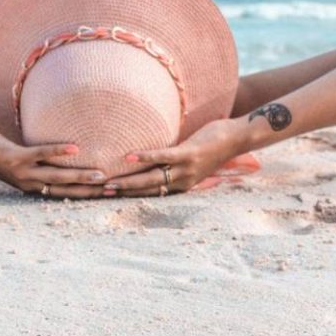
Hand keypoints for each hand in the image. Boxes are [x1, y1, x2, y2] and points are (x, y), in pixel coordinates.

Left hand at [0, 129, 111, 198]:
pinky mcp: (17, 158)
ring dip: (79, 177)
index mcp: (34, 188)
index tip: (110, 193)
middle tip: (113, 189)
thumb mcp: (24, 164)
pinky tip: (74, 149)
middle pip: (65, 190)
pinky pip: (41, 154)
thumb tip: (67, 157)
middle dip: (89, 190)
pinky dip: (58, 151)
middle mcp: (31, 185)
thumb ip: (42, 164)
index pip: (65, 195)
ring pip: (56, 177)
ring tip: (100, 175)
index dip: (87, 195)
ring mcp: (24, 172)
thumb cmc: (1, 154)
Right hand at [104, 118, 248, 196]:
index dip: (128, 196)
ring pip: (152, 178)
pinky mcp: (189, 153)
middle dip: (122, 192)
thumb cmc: (211, 145)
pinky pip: (164, 156)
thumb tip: (150, 158)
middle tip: (98, 194)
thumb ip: (170, 162)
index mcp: (180, 185)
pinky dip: (146, 157)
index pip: (149, 194)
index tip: (105, 197)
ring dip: (128, 180)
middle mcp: (181, 182)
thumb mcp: (189, 160)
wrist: (238, 138)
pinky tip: (129, 157)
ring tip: (108, 181)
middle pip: (146, 190)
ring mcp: (185, 169)